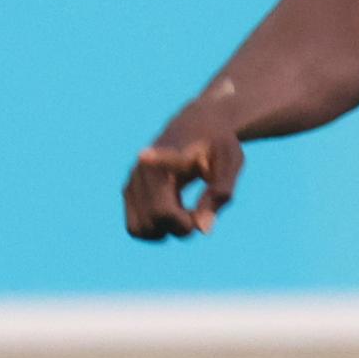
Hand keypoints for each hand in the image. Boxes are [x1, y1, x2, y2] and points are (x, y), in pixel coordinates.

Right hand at [122, 104, 244, 240]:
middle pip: (158, 216)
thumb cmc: (217, 146)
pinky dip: (156, 231)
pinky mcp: (128, 192)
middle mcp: (145, 167)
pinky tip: (174, 217)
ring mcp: (132, 180)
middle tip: (202, 213)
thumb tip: (202, 230)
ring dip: (168, 231)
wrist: (197, 126)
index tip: (144, 154)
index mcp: (174, 152)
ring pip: (142, 228)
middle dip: (184, 226)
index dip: (156, 159)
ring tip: (187, 215)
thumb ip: (220, 193)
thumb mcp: (230, 163)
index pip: (165, 158)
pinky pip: (136, 229)